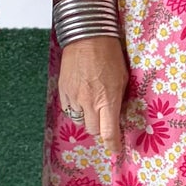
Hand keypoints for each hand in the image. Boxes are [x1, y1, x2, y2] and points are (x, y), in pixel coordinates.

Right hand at [58, 36, 128, 156]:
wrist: (87, 36)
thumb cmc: (109, 54)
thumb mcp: (122, 78)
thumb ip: (118, 99)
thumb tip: (118, 115)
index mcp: (107, 100)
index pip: (108, 132)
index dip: (113, 145)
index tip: (116, 150)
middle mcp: (89, 102)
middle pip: (93, 130)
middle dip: (100, 127)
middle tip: (104, 116)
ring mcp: (73, 98)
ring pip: (80, 120)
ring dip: (87, 116)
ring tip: (92, 100)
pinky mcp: (63, 91)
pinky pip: (69, 109)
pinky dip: (76, 107)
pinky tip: (81, 94)